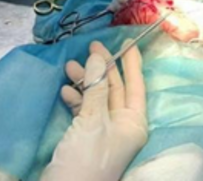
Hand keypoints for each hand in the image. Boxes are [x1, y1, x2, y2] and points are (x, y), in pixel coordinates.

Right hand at [42, 41, 147, 180]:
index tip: (125, 41)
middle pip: (114, 89)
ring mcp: (104, 133)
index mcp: (133, 123)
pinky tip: (66, 91)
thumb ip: (95, 89)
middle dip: (102, 69)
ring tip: (69, 67)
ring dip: (85, 82)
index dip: (131, 63)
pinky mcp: (85, 139)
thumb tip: (98, 58)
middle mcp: (122, 127)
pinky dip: (76, 100)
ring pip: (96, 99)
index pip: (136, 85)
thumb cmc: (85, 161)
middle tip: (90, 47)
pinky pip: (84, 112)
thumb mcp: (92, 122)